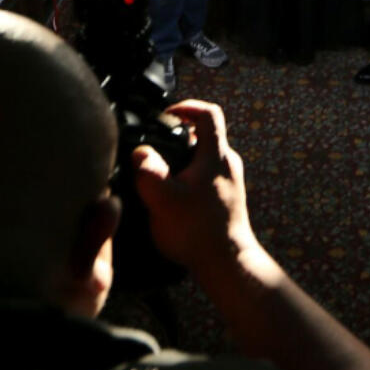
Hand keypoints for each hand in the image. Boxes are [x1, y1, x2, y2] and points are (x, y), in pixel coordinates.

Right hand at [132, 100, 258, 276]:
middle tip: (156, 146)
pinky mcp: (226, 199)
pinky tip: (171, 196)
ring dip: (182, 159)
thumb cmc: (198, 233)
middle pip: (205, 134)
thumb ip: (148, 172)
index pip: (209, 113)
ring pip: (204, 157)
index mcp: (216, 156)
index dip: (186, 106)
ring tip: (160, 174)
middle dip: (179, 136)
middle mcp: (227, 164)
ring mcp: (229, 182)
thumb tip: (139, 152)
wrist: (226, 264)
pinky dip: (188, 177)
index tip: (167, 115)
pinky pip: (206, 176)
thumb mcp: (164, 200)